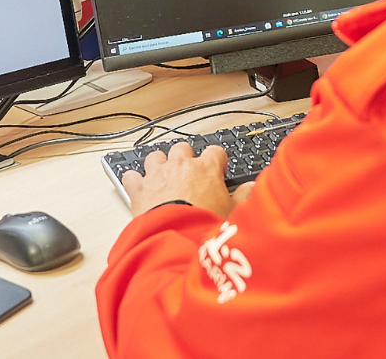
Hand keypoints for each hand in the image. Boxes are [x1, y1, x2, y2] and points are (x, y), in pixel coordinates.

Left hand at [120, 142, 255, 218]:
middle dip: (185, 158)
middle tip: (190, 175)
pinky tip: (140, 187)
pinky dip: (135, 180)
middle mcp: (181, 165)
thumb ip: (244, 195)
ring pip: (156, 156)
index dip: (217, 161)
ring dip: (160, 164)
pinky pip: (131, 175)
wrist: (177, 237)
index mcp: (206, 168)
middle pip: (182, 148)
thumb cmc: (206, 224)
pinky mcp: (139, 188)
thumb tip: (253, 188)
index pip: (215, 151)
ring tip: (164, 177)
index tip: (217, 172)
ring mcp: (158, 174)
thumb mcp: (233, 212)